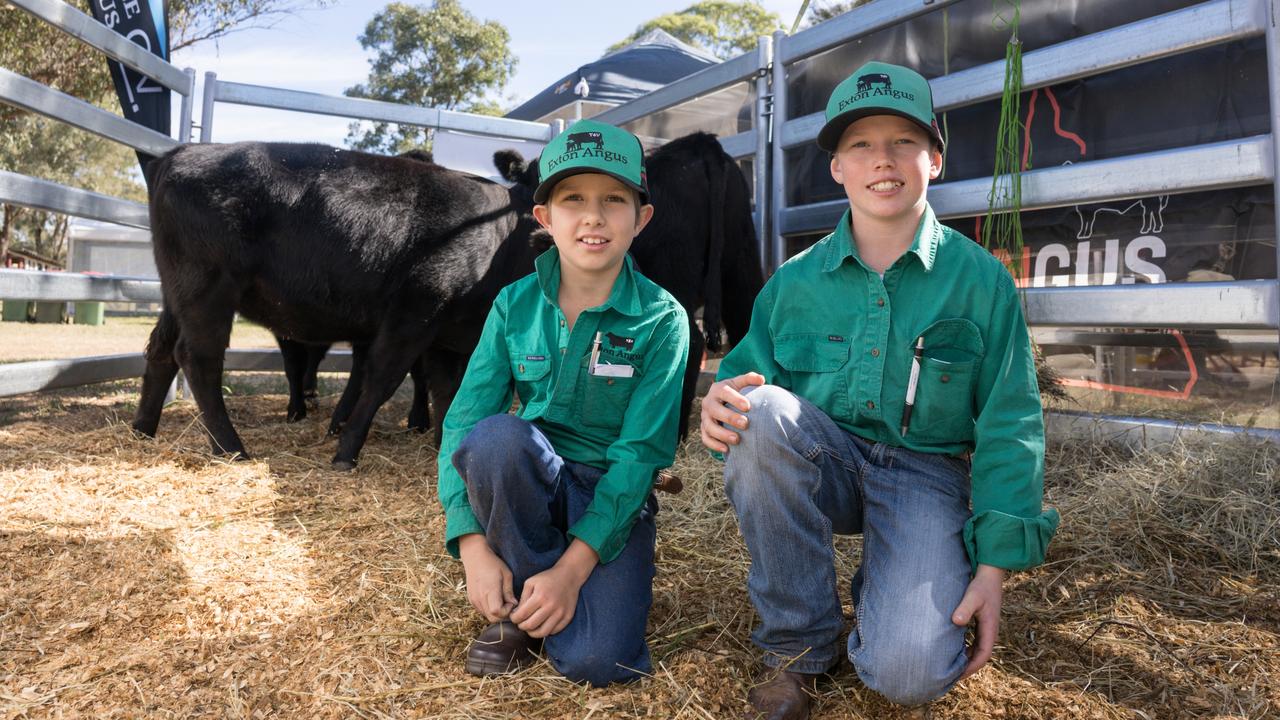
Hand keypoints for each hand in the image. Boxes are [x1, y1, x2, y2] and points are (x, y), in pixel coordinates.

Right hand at [458, 534, 515, 622]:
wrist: (475, 557)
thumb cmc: (493, 564)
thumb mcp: (506, 575)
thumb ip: (509, 592)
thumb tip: (514, 605)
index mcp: (489, 590)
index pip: (497, 612)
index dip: (507, 611)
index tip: (512, 602)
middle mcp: (479, 598)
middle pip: (492, 618)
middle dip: (503, 615)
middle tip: (508, 603)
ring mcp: (474, 600)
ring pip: (487, 616)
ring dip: (496, 613)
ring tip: (501, 599)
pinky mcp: (472, 600)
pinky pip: (482, 611)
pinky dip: (489, 609)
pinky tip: (494, 598)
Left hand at [510, 540, 596, 637]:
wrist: (569, 576)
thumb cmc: (547, 578)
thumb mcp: (531, 582)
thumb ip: (522, 598)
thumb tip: (517, 613)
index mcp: (540, 596)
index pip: (522, 615)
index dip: (514, 619)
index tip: (514, 617)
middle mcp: (551, 606)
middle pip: (531, 626)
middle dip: (522, 626)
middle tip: (520, 623)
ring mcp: (561, 613)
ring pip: (543, 633)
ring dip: (533, 632)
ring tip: (530, 627)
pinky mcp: (568, 617)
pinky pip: (554, 631)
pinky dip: (545, 631)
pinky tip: (542, 624)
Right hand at [699, 372, 765, 451]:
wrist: (723, 403)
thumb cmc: (736, 393)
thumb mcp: (741, 384)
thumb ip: (750, 379)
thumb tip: (761, 379)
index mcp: (718, 389)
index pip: (724, 392)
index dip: (735, 399)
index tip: (748, 406)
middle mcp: (708, 403)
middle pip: (715, 410)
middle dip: (730, 417)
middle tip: (745, 424)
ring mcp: (705, 417)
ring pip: (709, 426)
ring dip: (722, 434)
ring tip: (737, 439)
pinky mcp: (704, 430)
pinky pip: (706, 438)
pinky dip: (714, 445)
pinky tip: (726, 450)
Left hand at [951, 564, 1006, 679]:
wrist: (990, 575)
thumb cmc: (981, 585)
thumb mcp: (972, 596)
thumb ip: (965, 608)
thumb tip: (957, 622)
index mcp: (990, 629)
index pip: (983, 655)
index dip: (972, 667)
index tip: (959, 675)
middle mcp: (990, 632)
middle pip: (980, 656)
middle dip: (968, 667)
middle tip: (951, 676)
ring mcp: (986, 628)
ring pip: (978, 650)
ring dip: (967, 659)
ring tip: (951, 667)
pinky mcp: (982, 623)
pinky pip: (975, 642)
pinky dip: (966, 649)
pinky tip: (954, 651)